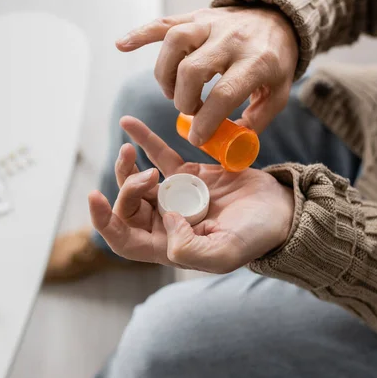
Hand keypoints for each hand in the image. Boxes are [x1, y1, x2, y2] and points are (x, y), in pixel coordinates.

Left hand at [88, 116, 294, 273]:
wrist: (280, 209)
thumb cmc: (256, 236)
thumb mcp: (226, 254)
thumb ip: (190, 250)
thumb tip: (166, 220)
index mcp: (168, 245)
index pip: (122, 239)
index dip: (104, 222)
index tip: (95, 196)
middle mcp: (166, 222)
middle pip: (127, 206)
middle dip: (126, 188)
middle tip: (150, 176)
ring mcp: (175, 196)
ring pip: (136, 180)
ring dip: (126, 165)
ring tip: (129, 150)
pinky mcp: (187, 174)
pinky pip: (159, 156)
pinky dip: (143, 140)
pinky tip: (129, 123)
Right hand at [116, 6, 298, 143]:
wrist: (278, 18)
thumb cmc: (274, 62)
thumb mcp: (277, 93)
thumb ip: (256, 119)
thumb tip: (230, 142)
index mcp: (256, 61)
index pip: (224, 94)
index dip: (206, 120)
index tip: (197, 138)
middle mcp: (231, 39)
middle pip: (192, 70)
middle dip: (184, 99)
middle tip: (190, 111)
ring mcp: (211, 24)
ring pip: (174, 44)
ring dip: (165, 75)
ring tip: (172, 92)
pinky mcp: (196, 17)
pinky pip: (163, 23)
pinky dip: (140, 34)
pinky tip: (122, 46)